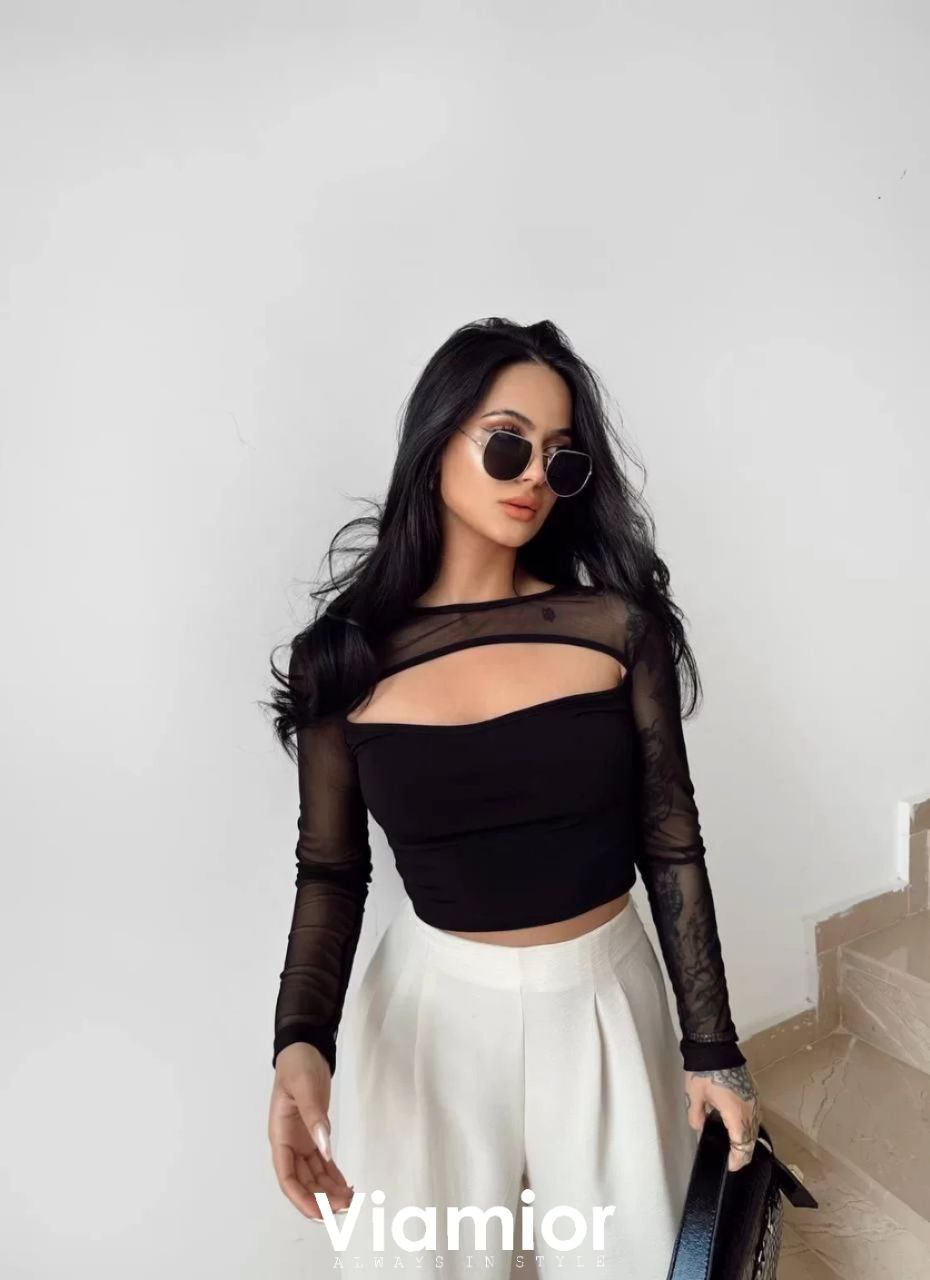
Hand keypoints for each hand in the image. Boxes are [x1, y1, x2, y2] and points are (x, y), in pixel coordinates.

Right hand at [269, 1042, 355, 1219]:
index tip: (320, 1212)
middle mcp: (289, 1143)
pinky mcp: (314, 1135)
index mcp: (280, 1135)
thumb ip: (314, 1116)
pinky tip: (346, 1185)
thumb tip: (325, 1149)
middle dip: (320, 1198)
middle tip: (346, 1206)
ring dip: (328, 1190)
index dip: (301, 1198)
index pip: (287, 1177)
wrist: (305, 1048)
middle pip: (302, 1181)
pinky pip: (322, 1163)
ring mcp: (301, 1141)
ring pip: (314, 1176)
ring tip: (350, 1199)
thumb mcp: (304, 1086)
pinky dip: (333, 1176)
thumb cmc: (298, 1065)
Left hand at [684, 1063, 761, 1172]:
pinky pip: (755, 1116)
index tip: (730, 1166)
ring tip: (736, 1147)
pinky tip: (739, 1128)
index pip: (741, 1145)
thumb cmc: (704, 1071)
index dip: (737, 1159)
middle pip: (752, 1139)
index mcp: (735, 1113)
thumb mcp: (694, 1096)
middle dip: (744, 1153)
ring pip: (756, 1127)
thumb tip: (699, 1129)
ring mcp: (754, 1100)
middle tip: (733, 1161)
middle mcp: (749, 1109)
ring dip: (748, 1140)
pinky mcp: (754, 1092)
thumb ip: (696, 1117)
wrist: (716, 1046)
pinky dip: (749, 1126)